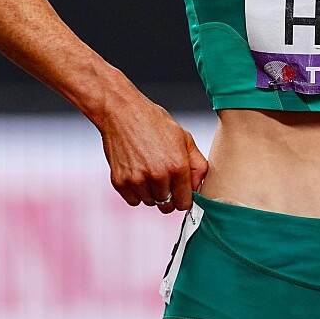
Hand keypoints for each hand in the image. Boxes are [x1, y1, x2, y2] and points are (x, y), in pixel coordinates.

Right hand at [96, 93, 208, 212]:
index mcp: (177, 165)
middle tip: (164, 177)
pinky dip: (136, 191)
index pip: (184, 203)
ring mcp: (137, 181)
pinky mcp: (120, 182)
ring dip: (151, 192)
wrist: (123, 112)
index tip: (181, 191)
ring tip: (149, 169)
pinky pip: (133, 200)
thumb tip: (199, 186)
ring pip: (150, 203)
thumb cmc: (153, 122)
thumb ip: (197, 164)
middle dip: (169, 196)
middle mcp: (158, 176)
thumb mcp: (184, 137)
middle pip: (167, 206)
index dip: (184, 197)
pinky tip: (137, 172)